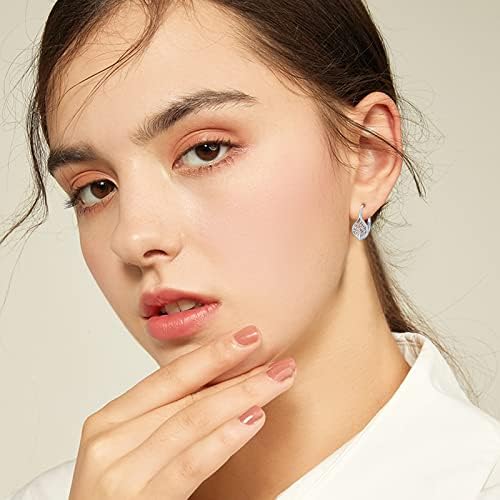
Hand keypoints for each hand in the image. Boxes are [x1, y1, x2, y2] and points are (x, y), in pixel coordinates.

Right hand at [68, 325, 296, 498]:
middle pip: (186, 396)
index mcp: (109, 420)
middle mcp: (109, 440)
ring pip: (192, 420)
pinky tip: (253, 419)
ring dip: (241, 396)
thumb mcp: (134, 449)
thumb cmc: (118, 498)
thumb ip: (166, 419)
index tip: (247, 337)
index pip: (170, 378)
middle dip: (237, 373)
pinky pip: (190, 463)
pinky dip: (225, 439)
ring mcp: (119, 472)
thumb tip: (221, 384)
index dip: (212, 354)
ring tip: (276, 381)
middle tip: (277, 360)